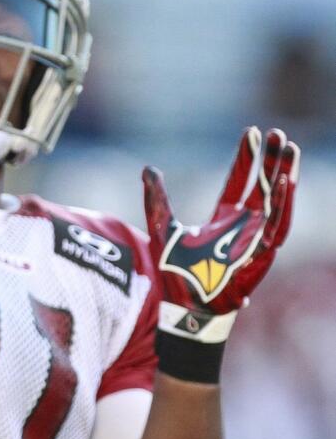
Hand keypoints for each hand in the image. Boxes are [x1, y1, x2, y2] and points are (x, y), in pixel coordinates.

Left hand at [143, 126, 298, 361]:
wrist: (184, 306)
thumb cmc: (175, 272)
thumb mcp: (162, 226)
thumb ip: (157, 197)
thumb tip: (149, 168)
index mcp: (224, 219)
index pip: (240, 181)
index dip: (246, 158)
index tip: (251, 132)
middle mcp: (244, 226)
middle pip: (262, 186)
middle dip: (271, 160)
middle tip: (277, 132)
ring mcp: (255, 239)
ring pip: (276, 201)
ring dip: (284, 175)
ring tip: (289, 148)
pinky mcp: (261, 254)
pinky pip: (276, 225)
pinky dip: (282, 203)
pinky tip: (285, 180)